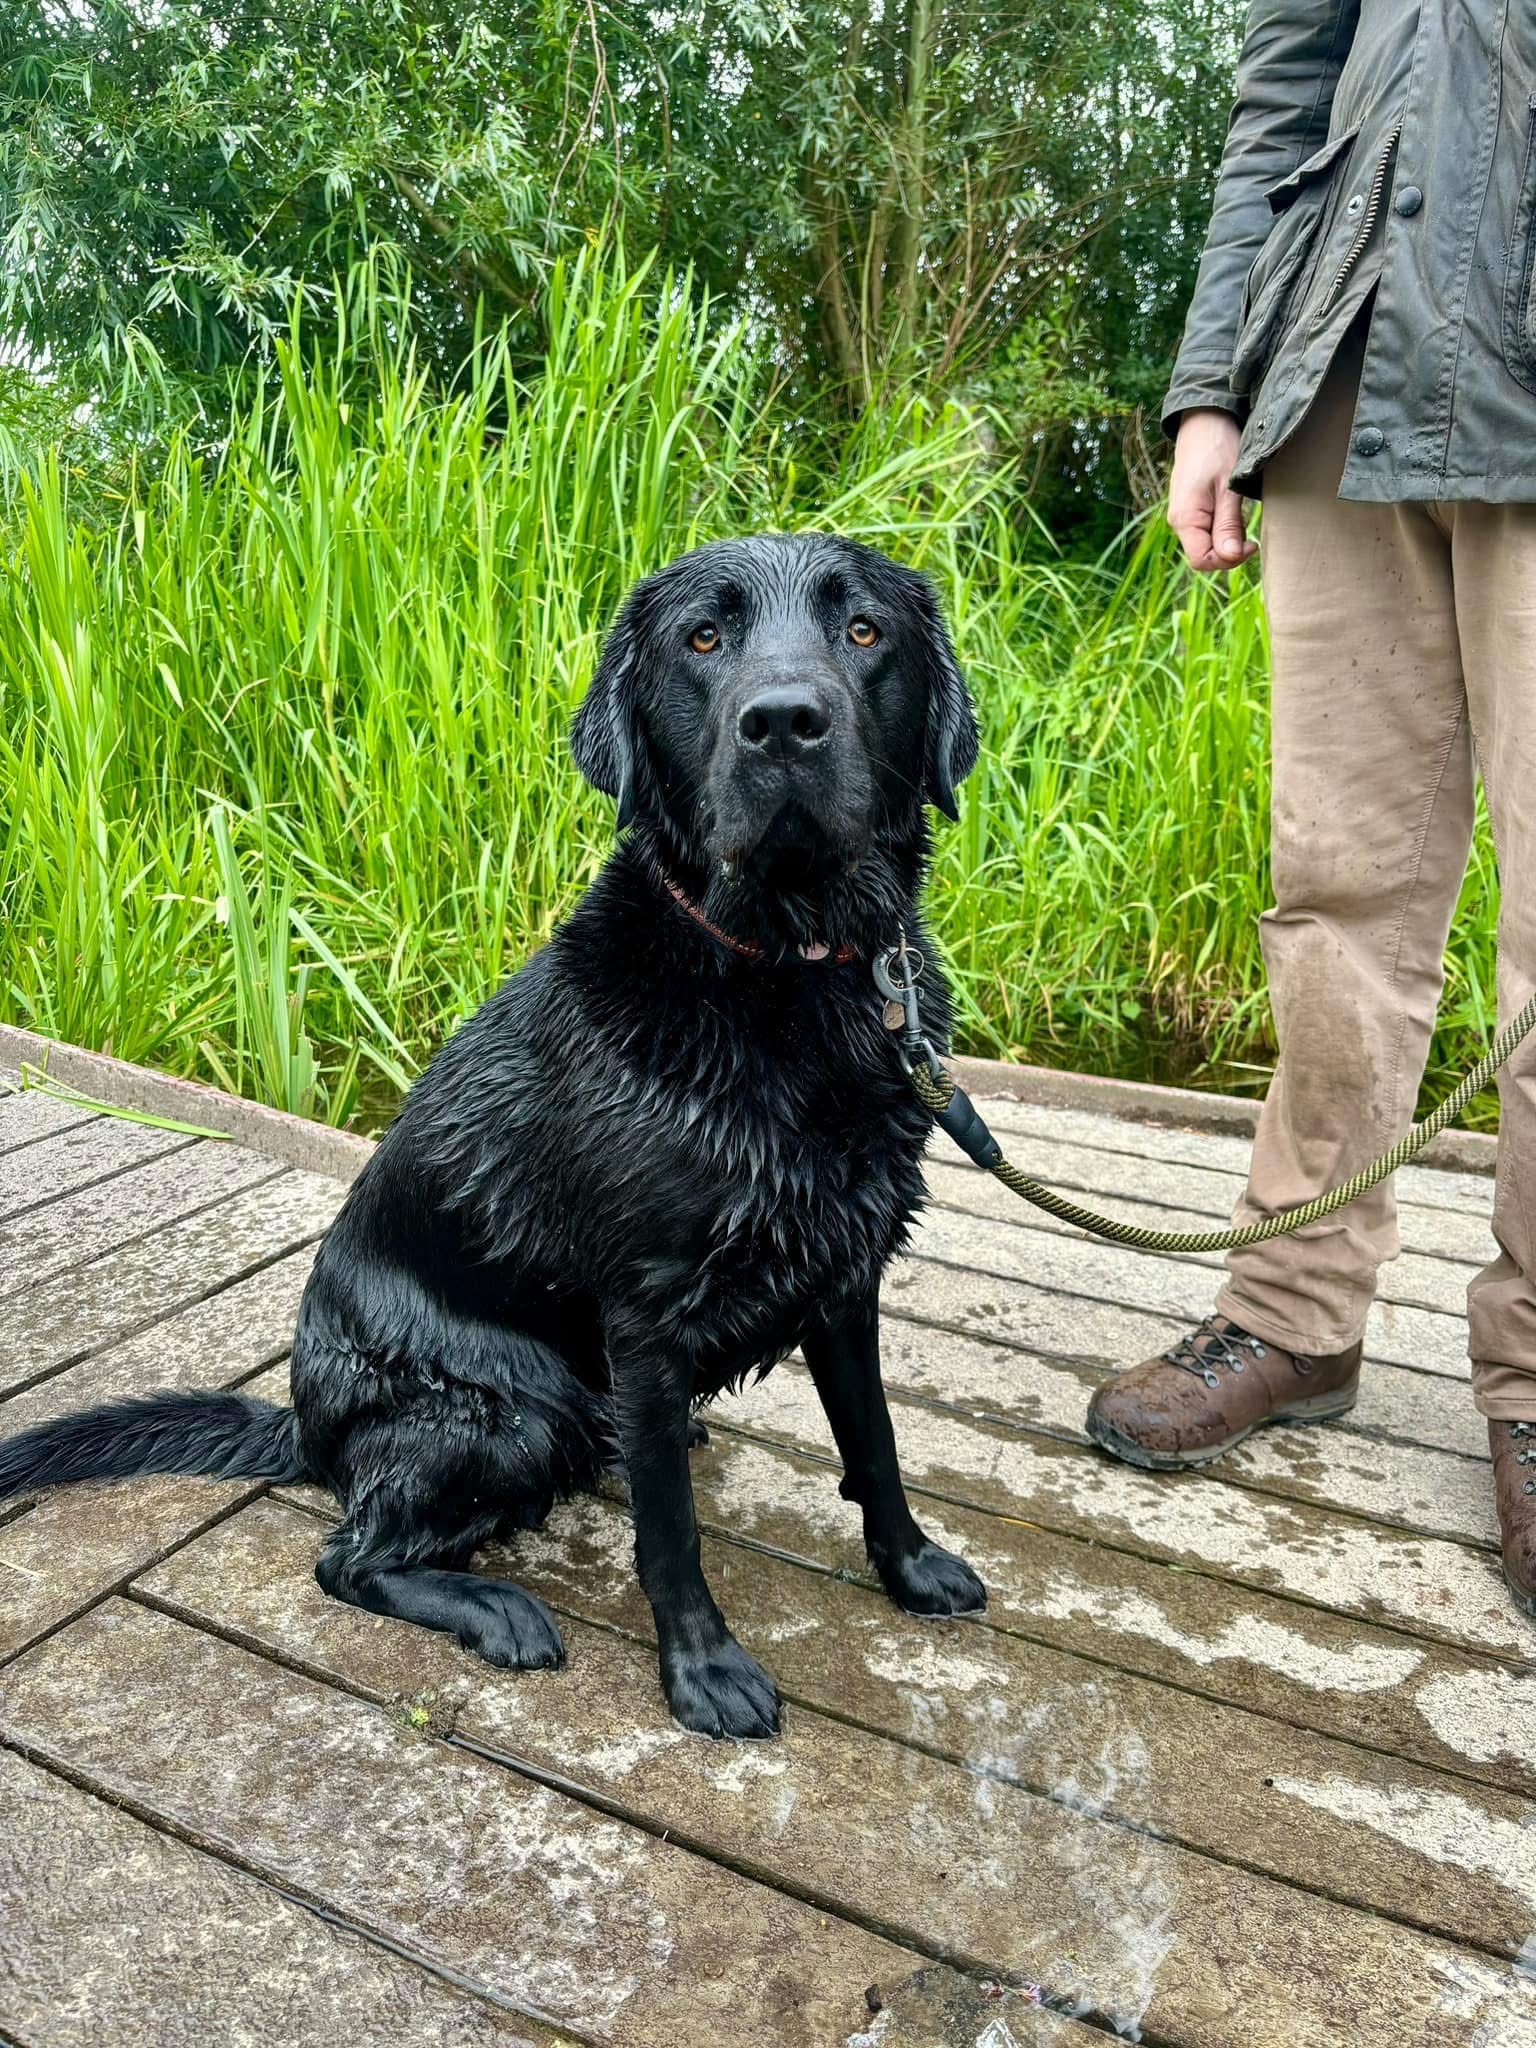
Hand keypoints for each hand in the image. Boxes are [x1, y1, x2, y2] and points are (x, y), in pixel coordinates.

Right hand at [1168, 410, 1256, 571]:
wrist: (1204, 420)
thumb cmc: (1218, 447)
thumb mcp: (1228, 486)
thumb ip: (1228, 524)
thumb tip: (1231, 557)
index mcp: (1185, 518)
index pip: (1202, 560)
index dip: (1228, 560)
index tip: (1252, 543)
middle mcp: (1180, 521)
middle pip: (1204, 555)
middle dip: (1229, 550)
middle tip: (1251, 531)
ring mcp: (1184, 515)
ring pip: (1207, 543)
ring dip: (1227, 538)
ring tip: (1241, 514)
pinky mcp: (1191, 508)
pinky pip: (1206, 530)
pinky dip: (1223, 528)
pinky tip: (1233, 510)